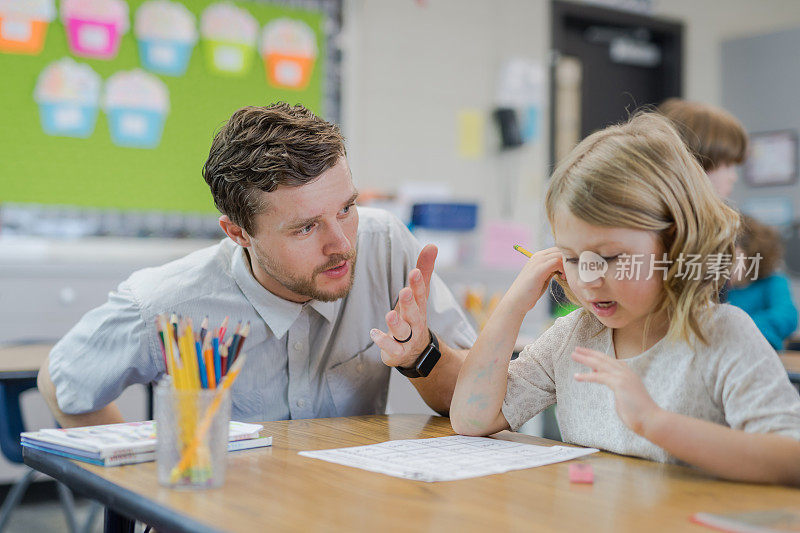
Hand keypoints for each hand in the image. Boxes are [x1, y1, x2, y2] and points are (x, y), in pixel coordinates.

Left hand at [370, 244, 437, 368]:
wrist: (415, 351)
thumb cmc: (414, 316)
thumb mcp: (419, 295)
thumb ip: (424, 271)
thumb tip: (433, 245)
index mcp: (419, 307)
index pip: (421, 294)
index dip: (418, 284)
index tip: (414, 272)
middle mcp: (415, 323)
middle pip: (414, 313)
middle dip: (409, 303)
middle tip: (404, 291)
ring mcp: (407, 339)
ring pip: (402, 332)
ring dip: (397, 324)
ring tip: (390, 315)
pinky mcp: (397, 351)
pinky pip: (391, 348)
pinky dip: (383, 342)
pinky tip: (374, 333)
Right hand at [505, 247, 563, 311]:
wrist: (517, 300)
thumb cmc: (530, 291)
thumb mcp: (543, 277)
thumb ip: (551, 270)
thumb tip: (564, 267)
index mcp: (538, 257)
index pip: (557, 249)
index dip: (566, 259)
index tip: (568, 271)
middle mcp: (537, 256)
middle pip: (560, 250)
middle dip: (568, 261)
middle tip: (568, 274)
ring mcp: (537, 261)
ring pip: (560, 255)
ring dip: (566, 265)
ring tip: (565, 277)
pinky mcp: (539, 269)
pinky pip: (556, 262)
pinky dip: (563, 269)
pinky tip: (561, 278)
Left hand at [571, 347, 661, 435]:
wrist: (651, 420)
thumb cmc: (638, 412)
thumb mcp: (623, 395)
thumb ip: (613, 385)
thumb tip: (600, 376)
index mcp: (628, 374)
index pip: (610, 361)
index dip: (598, 356)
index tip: (587, 354)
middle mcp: (626, 372)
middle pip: (604, 358)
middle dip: (589, 353)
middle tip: (577, 349)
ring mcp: (624, 376)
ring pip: (600, 364)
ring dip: (585, 358)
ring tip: (573, 355)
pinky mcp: (620, 383)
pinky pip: (599, 377)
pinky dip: (586, 376)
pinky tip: (576, 376)